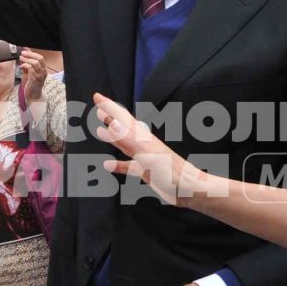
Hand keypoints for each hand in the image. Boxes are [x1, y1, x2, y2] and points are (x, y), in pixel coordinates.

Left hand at [18, 49, 48, 105]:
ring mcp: (39, 75)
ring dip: (27, 59)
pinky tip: (21, 67)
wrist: (32, 97)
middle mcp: (43, 72)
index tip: (25, 50)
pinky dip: (25, 66)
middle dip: (30, 54)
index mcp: (43, 70)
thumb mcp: (28, 73)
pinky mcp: (34, 79)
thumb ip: (27, 65)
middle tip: (22, 53)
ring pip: (35, 63)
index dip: (32, 53)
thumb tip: (23, 56)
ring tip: (21, 58)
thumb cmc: (30, 85)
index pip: (40, 58)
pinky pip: (30, 69)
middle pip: (40, 58)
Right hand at [93, 92, 205, 206]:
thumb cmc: (171, 171)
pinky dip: (117, 164)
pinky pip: (128, 165)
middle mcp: (142, 144)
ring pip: (124, 143)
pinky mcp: (146, 171)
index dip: (109, 106)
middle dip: (110, 116)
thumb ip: (129, 139)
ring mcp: (144, 157)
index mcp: (141, 137)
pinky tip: (108, 166)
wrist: (189, 189)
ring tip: (100, 130)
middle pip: (122, 127)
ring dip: (112, 136)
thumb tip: (112, 122)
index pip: (121, 117)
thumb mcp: (147, 154)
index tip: (96, 96)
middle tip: (98, 108)